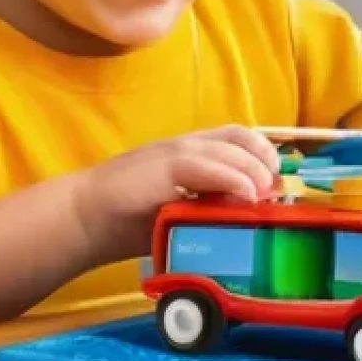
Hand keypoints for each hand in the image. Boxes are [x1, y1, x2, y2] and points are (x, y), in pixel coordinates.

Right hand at [73, 125, 280, 259]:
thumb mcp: (178, 211)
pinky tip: (247, 197)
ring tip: (265, 197)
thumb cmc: (130, 218)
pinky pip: (209, 166)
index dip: (263, 152)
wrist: (85, 216)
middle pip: (241, 137)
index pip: (237, 137)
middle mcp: (186, 144)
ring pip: (230, 149)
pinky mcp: (165, 167)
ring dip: (255, 172)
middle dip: (266, 161)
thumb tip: (247, 223)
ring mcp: (175, 152)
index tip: (276, 181)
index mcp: (189, 150)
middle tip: (276, 192)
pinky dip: (234, 179)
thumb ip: (208, 209)